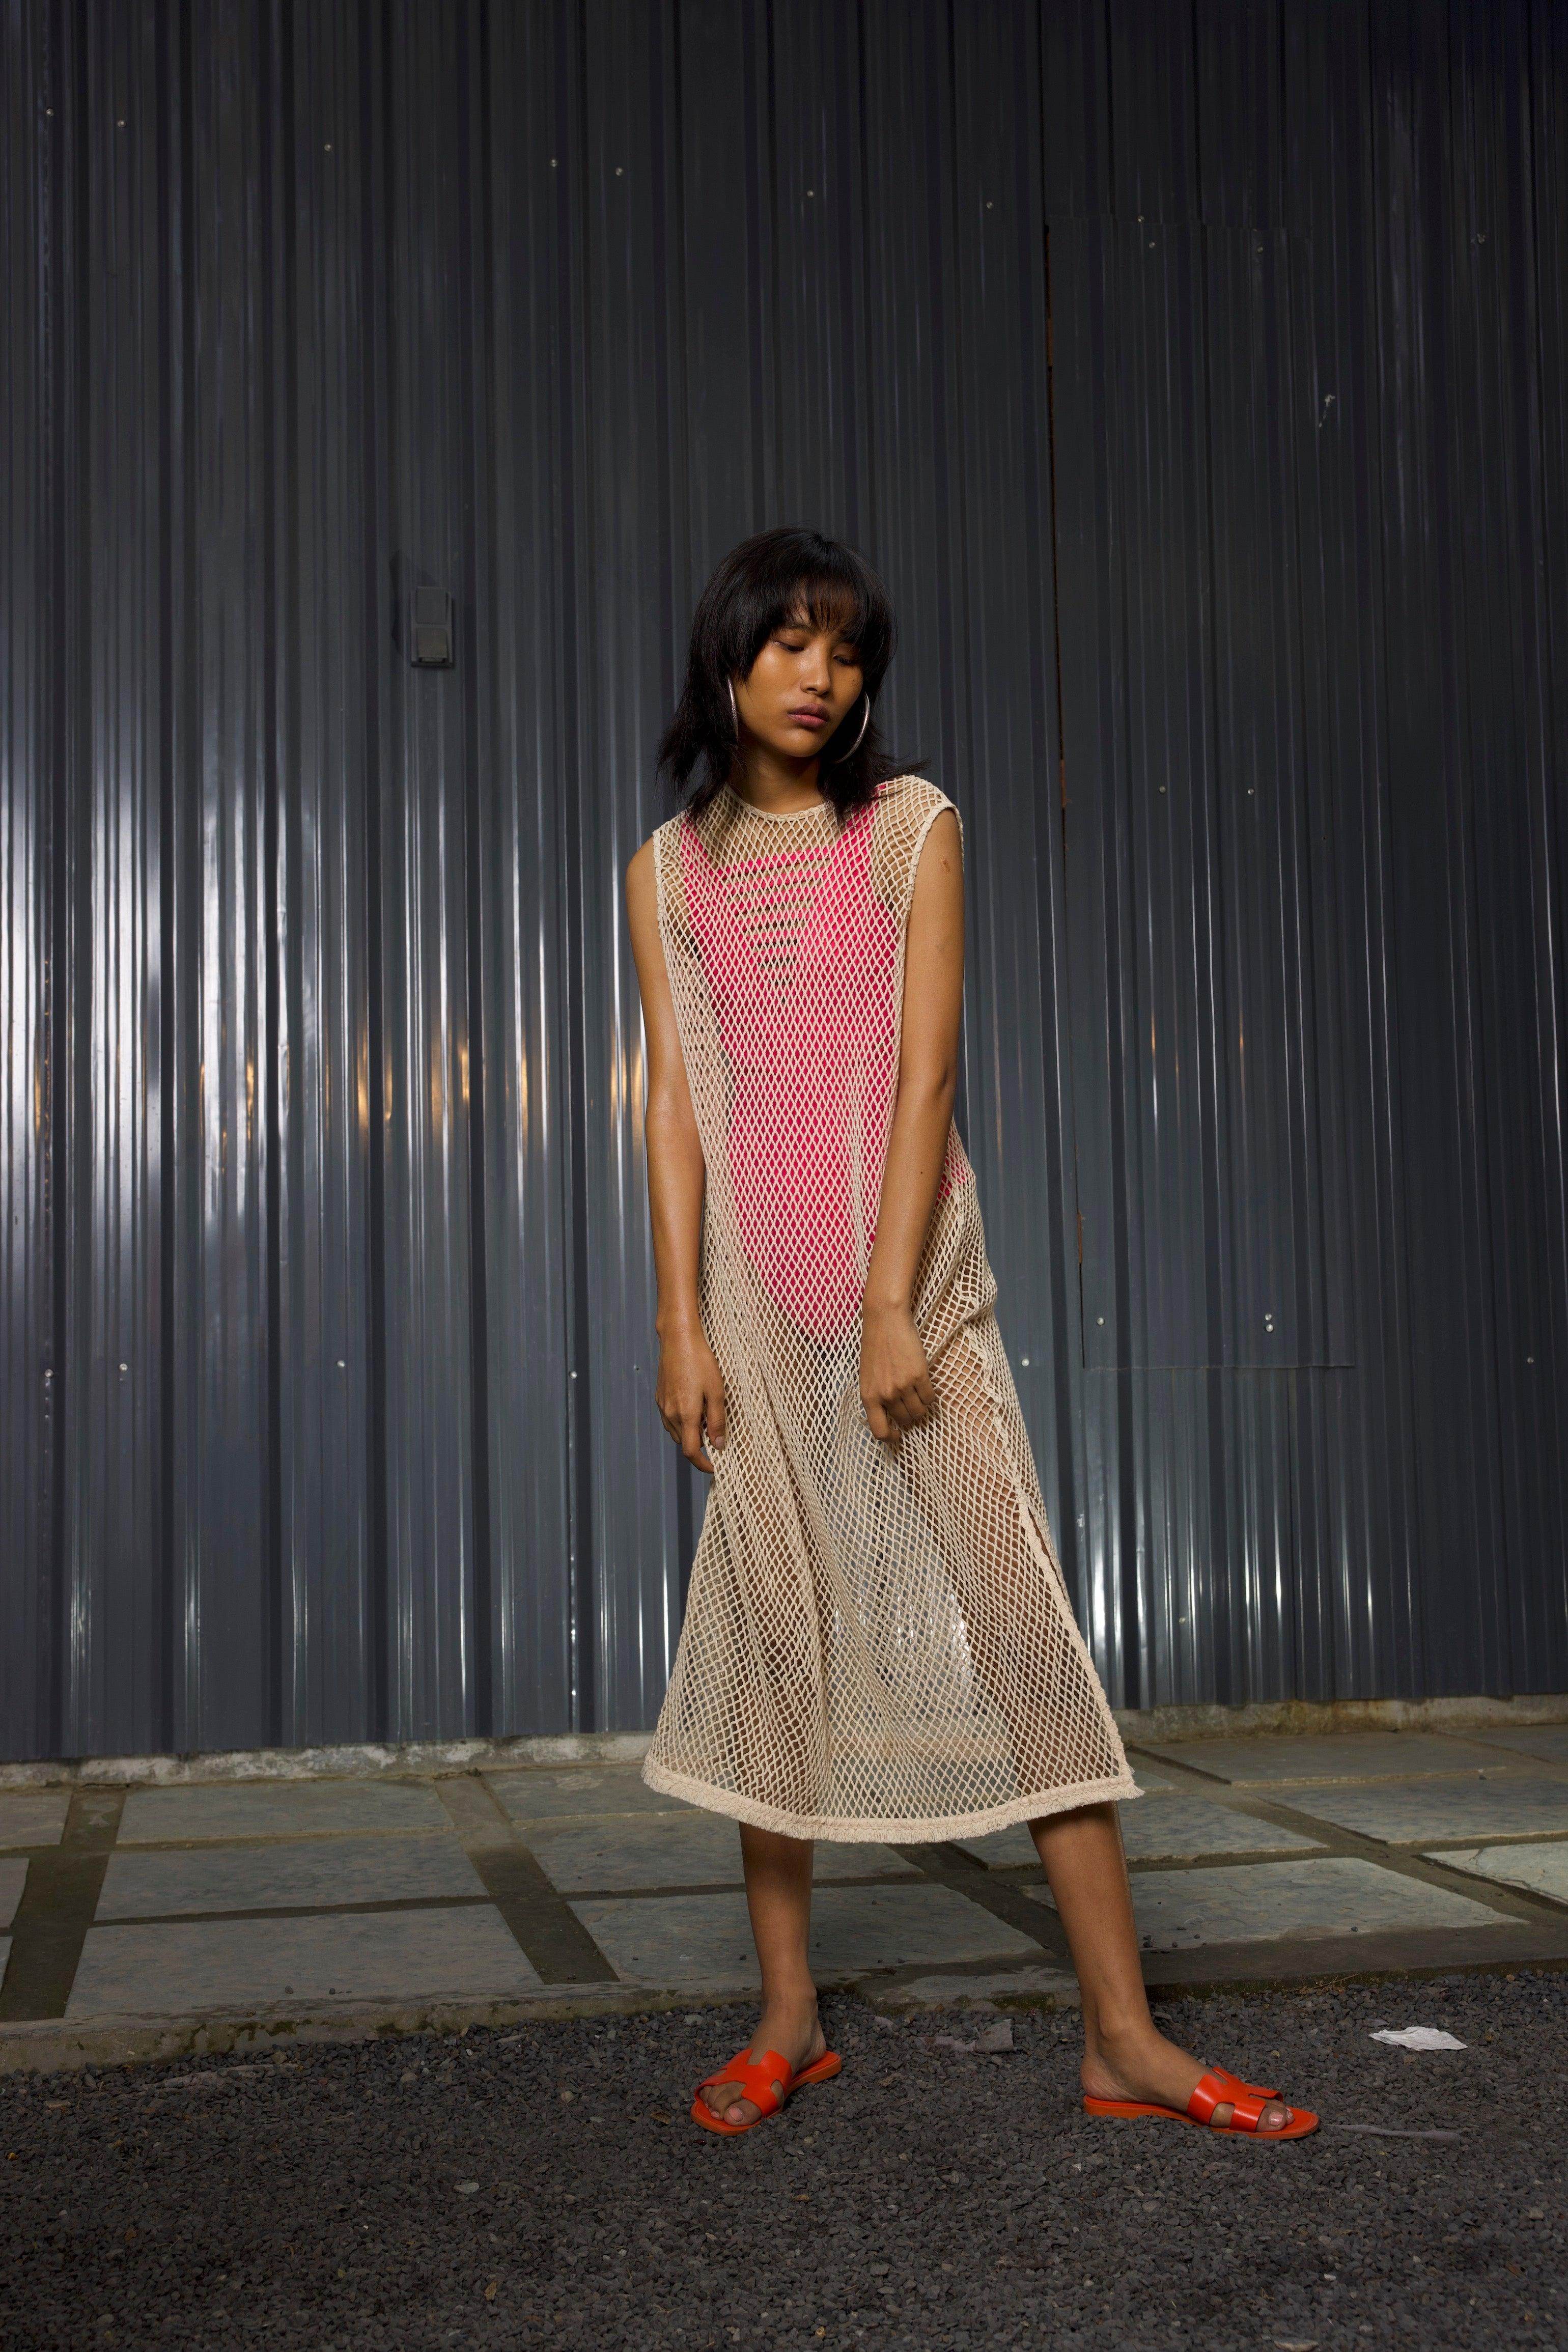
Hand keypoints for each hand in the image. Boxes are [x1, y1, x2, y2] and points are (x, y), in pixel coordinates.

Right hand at [656, 1329, 727, 1472]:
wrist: (678, 1338)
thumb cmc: (701, 1362)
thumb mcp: (717, 1391)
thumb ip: (717, 1420)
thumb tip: (719, 1445)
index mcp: (685, 1415)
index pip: (690, 1452)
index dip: (703, 1464)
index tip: (715, 1467)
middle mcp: (670, 1414)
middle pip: (683, 1443)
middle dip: (699, 1446)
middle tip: (716, 1436)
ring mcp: (662, 1405)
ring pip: (676, 1432)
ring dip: (690, 1434)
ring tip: (706, 1419)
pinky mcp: (659, 1397)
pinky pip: (669, 1419)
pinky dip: (681, 1422)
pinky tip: (693, 1408)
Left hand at [859, 1298, 935, 1440]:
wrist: (885, 1320)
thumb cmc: (875, 1346)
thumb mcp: (867, 1376)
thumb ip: (876, 1396)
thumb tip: (889, 1415)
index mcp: (868, 1396)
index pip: (879, 1431)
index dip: (890, 1437)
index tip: (897, 1434)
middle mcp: (885, 1394)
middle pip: (904, 1420)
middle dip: (909, 1417)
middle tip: (911, 1407)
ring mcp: (902, 1386)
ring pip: (919, 1412)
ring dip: (921, 1407)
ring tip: (919, 1395)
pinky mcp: (919, 1376)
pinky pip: (930, 1398)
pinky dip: (930, 1396)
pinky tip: (925, 1386)